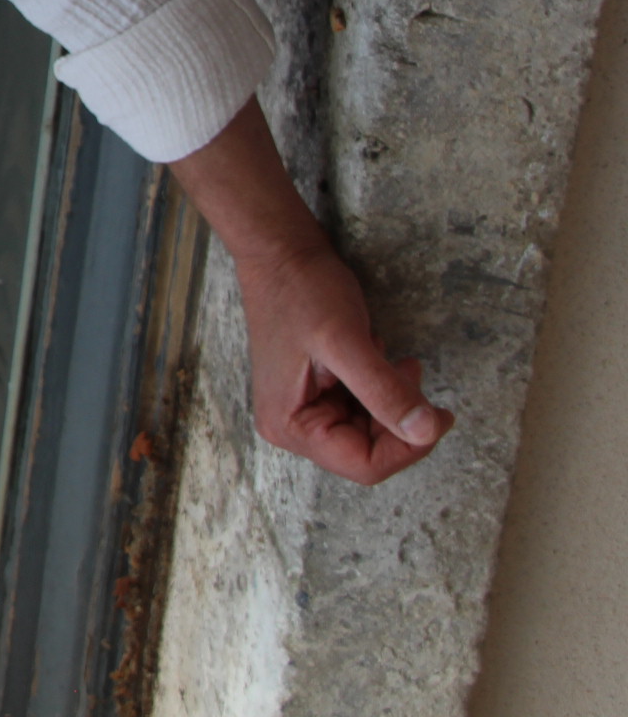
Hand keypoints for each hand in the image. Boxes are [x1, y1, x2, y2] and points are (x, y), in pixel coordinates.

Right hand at [163, 98, 450, 484]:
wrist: (279, 251)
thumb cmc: (303, 291)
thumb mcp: (348, 342)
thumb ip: (386, 392)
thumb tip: (427, 431)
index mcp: (290, 426)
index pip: (364, 465)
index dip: (408, 446)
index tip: (437, 414)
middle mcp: (291, 427)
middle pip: (368, 452)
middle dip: (400, 418)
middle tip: (410, 371)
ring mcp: (302, 410)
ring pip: (369, 432)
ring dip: (392, 401)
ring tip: (390, 357)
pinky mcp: (314, 393)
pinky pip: (361, 410)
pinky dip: (380, 389)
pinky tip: (376, 355)